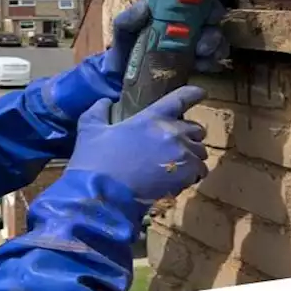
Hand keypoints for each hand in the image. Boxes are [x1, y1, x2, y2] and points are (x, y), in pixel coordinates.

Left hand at [44, 0, 228, 122]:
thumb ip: (129, 18)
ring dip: (216, 49)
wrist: (120, 81)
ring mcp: (193, 45)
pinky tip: (203, 69)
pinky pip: (212, 61)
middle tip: (204, 47)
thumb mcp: (122, 31)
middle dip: (213, 34)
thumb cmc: (123, 49)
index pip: (199, 1)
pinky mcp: (194, 65)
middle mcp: (187, 25)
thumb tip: (144, 6)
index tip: (209, 16)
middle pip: (212, 22)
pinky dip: (212, 64)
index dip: (209, 5)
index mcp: (172, 12)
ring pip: (216, 41)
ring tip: (205, 60)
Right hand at [67, 87, 208, 202]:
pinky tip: (178, 181)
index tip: (201, 93)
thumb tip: (104, 102)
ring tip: (178, 166)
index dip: (193, 94)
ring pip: (200, 152)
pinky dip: (192, 176)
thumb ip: (97, 112)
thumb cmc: (94, 163)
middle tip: (177, 146)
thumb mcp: (89, 131)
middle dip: (190, 136)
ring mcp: (181, 154)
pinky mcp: (186, 176)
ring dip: (192, 157)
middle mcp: (171, 132)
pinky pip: (199, 172)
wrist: (102, 197)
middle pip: (196, 129)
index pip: (180, 98)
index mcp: (151, 118)